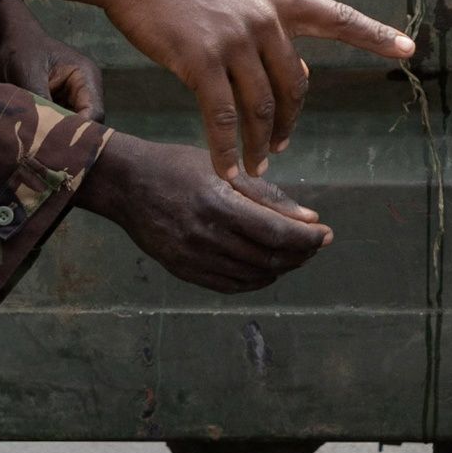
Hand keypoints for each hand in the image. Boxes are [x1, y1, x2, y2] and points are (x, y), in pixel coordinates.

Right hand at [15, 0, 413, 166]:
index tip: (409, 48)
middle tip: (280, 147)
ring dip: (261, 144)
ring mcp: (235, 40)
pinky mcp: (200, 61)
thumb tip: (294, 71)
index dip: (374, 34)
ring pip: (261, 108)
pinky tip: (228, 170)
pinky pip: (224, 118)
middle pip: (293, 86)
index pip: (337, 16)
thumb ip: (267, 26)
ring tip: (257, 166)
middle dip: (289, 123)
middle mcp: (265, 18)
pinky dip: (228, 149)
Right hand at [78, 127, 335, 293]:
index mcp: (218, 204)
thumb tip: (310, 219)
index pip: (276, 233)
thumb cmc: (177, 167)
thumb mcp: (224, 169)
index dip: (307, 238)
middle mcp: (205, 235)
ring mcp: (192, 257)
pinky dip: (256, 280)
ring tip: (295, 253)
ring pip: (252, 275)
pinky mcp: (182, 270)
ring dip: (281, 267)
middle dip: (300, 253)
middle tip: (315, 243)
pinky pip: (229, 285)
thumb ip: (266, 195)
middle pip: (268, 257)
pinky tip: (267, 267)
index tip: (326, 234)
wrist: (125, 184)